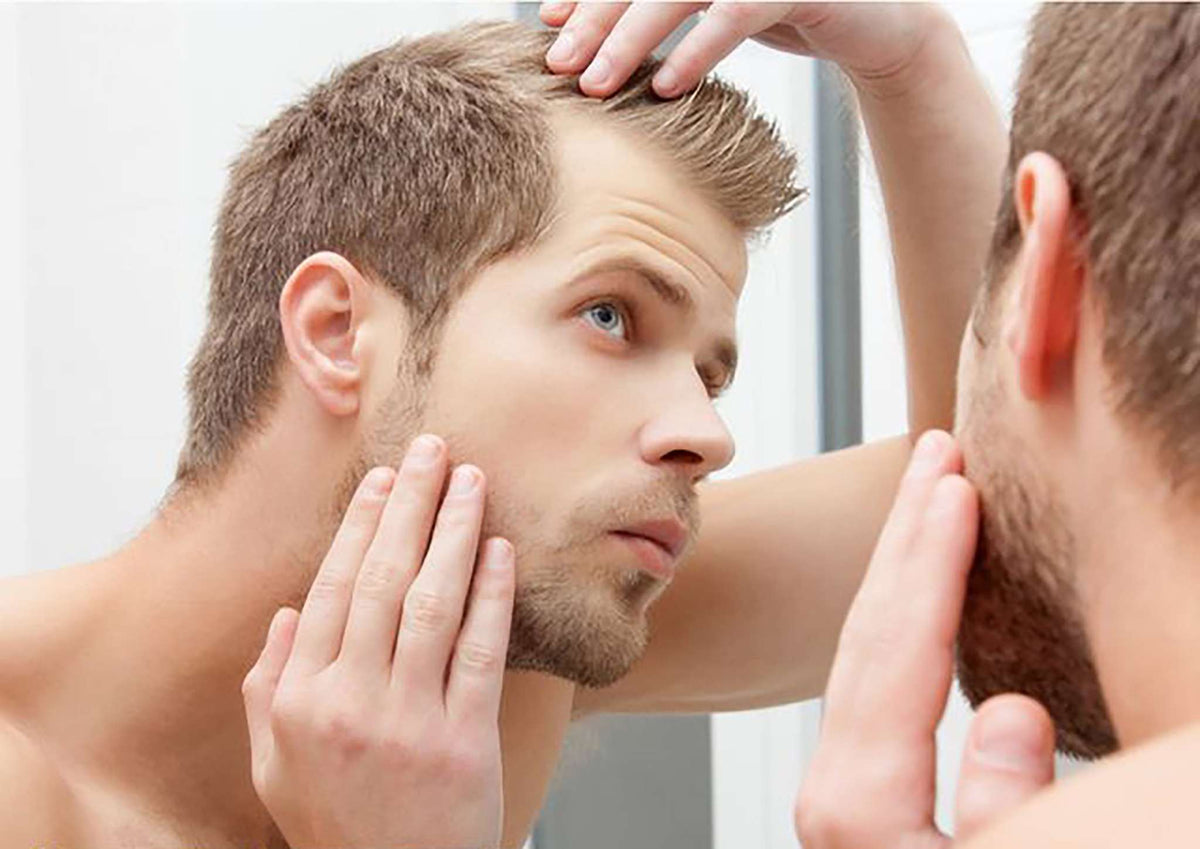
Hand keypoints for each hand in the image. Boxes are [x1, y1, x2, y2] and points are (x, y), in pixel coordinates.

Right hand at [241, 435, 513, 848]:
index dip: (361, 525)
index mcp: (297, 700)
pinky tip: (501, 551)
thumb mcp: (273, 764)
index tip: (385, 478)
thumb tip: (283, 612)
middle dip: (410, 505)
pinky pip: (481, 653)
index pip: (330, 589)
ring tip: (472, 481)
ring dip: (454, 533)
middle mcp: (348, 703)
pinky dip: (492, 596)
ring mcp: (408, 722)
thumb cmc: (336, 822)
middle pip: (380, 580)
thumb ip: (265, 687)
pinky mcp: (464, 742)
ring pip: (431, 604)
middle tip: (433, 449)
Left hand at [539, 2, 952, 99]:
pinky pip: (733, 16)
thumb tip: (572, 20)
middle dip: (596, 19)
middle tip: (560, 64)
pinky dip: (697, 51)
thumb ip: (658, 6)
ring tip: (596, 85)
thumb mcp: (712, 4)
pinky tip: (667, 86)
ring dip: (632, 39)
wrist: (873, 25)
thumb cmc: (781, 10)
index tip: (548, 26)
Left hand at [796, 431, 1055, 846]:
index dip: (928, 565)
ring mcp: (856, 804)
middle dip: (904, 543)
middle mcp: (846, 802)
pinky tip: (938, 603)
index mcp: (864, 818)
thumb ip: (1008, 806)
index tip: (953, 484)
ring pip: (872, 665)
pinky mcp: (876, 810)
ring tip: (937, 498)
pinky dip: (914, 635)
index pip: (897, 660)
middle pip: (869, 646)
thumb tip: (1005, 709)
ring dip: (905, 576)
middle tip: (935, 455)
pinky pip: (888, 698)